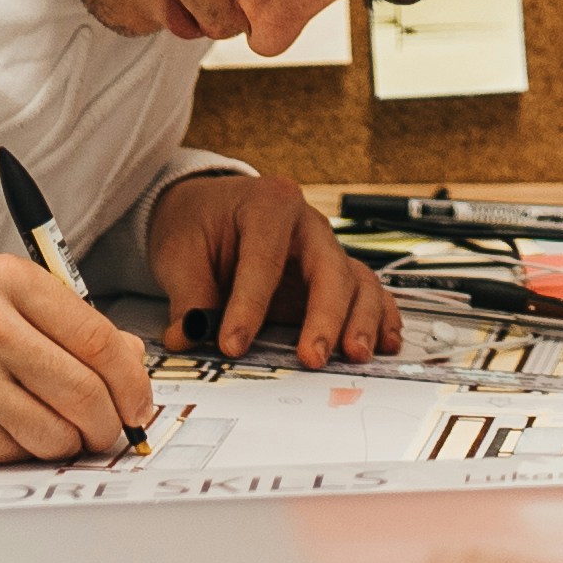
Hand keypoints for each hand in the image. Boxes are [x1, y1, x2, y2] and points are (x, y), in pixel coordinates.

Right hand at [0, 251, 156, 470]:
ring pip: (59, 432)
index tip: (139, 402)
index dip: (132, 381)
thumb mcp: (16, 304)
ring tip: (60, 430)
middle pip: (86, 391)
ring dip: (73, 443)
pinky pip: (23, 455)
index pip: (99, 340)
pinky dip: (34, 454)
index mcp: (11, 282)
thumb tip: (135, 363)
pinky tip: (18, 434)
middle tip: (110, 428)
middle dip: (110, 422)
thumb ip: (79, 326)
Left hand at [146, 162, 401, 368]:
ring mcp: (326, 250)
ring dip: (361, 321)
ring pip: (359, 282)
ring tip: (354, 356)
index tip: (232, 345)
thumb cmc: (198, 224)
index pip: (264, 260)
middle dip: (324, 317)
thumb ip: (188, 298)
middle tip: (311, 357)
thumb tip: (187, 339)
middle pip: (330, 269)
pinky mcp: (334, 277)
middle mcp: (307, 224)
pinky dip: (380, 318)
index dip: (249, 306)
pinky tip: (383, 345)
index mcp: (268, 205)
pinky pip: (368, 293)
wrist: (209, 211)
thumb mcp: (179, 253)